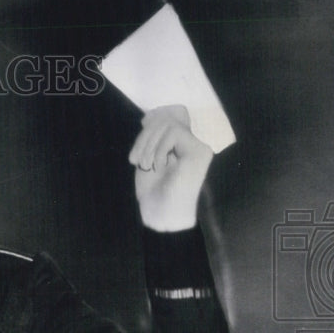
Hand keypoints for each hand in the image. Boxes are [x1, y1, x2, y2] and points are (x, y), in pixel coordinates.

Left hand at [128, 105, 212, 231]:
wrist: (162, 215)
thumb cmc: (153, 192)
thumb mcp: (147, 159)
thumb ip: (151, 139)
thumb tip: (149, 117)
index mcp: (180, 148)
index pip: (164, 122)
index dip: (146, 132)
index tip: (133, 158)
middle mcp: (193, 146)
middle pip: (165, 120)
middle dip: (144, 138)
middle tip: (136, 161)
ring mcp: (199, 148)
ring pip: (168, 124)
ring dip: (149, 144)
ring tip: (146, 165)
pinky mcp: (200, 151)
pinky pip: (174, 132)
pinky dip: (160, 147)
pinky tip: (159, 166)